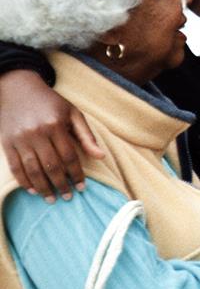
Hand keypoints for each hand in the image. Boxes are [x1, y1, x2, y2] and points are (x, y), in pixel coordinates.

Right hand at [0, 70, 103, 200]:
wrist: (18, 89)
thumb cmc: (51, 103)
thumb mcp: (73, 114)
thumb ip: (87, 136)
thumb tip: (101, 156)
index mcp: (56, 125)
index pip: (69, 156)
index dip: (76, 174)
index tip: (82, 187)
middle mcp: (37, 133)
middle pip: (51, 166)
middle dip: (61, 185)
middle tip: (68, 197)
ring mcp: (20, 139)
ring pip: (32, 170)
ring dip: (43, 187)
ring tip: (51, 199)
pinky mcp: (7, 143)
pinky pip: (15, 167)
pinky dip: (23, 181)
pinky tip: (33, 190)